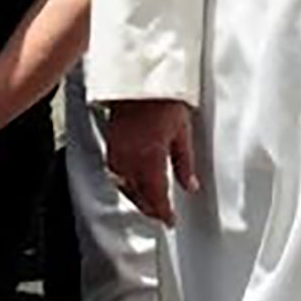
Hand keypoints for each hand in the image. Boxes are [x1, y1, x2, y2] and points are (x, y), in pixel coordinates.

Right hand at [102, 99, 198, 226]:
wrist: (139, 79)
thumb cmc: (163, 100)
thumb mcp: (183, 133)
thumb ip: (185, 164)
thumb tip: (190, 185)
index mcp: (150, 160)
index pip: (156, 197)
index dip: (164, 213)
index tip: (170, 221)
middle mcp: (130, 160)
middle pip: (139, 195)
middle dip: (150, 208)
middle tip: (161, 215)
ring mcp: (118, 153)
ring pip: (125, 187)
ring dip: (137, 198)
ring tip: (149, 203)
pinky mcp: (111, 145)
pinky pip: (116, 174)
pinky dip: (126, 183)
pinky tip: (133, 182)